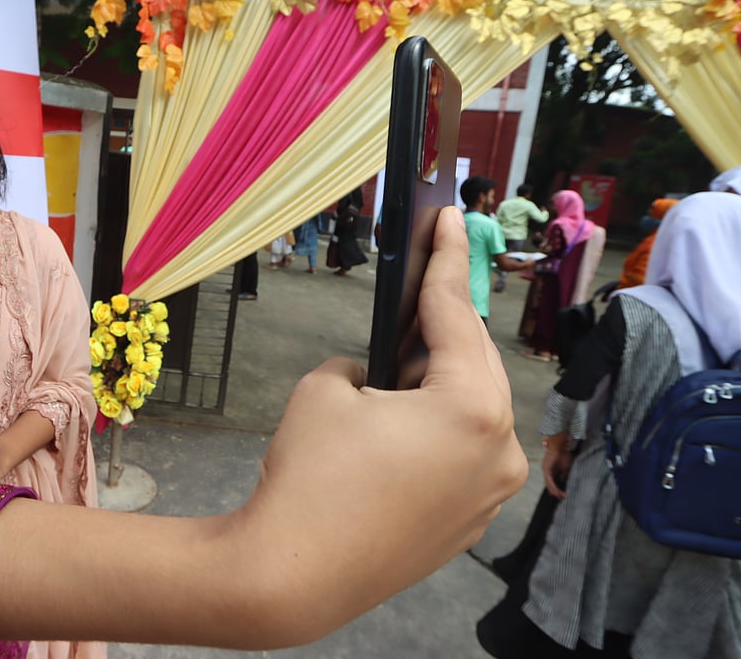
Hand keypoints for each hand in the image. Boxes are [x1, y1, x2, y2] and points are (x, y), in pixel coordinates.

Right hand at [234, 207, 527, 641]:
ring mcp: (490, 493)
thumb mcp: (327, 386)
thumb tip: (379, 378)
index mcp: (472, 407)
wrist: (292, 575)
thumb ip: (365, 363)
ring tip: (399, 359)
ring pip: (472, 411)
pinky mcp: (470, 523)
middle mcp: (499, 449)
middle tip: (419, 279)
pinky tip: (399, 423)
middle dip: (442, 323)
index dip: (444, 258)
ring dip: (439, 380)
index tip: (446, 217)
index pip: (454, 314)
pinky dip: (437, 428)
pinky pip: (463, 454)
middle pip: (473, 362)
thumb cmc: (309, 474)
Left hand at [542, 433, 573, 498]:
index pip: (553, 481)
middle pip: (550, 483)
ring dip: (554, 490)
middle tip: (560, 497)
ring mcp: (546, 469)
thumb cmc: (564, 454)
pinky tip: (556, 491)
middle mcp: (548, 470)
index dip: (557, 488)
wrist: (560, 445)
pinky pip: (548, 480)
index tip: (562, 494)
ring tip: (559, 496)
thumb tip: (563, 481)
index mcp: (552, 469)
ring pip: (548, 483)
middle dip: (555, 491)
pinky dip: (552, 486)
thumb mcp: (566, 467)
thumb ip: (563, 475)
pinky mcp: (546, 469)